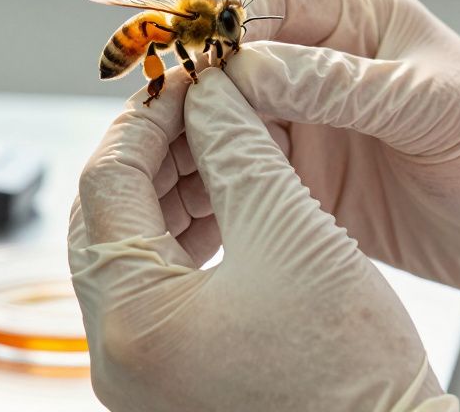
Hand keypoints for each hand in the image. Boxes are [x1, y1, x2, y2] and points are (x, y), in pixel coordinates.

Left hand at [69, 69, 458, 410]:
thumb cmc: (353, 373)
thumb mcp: (292, 231)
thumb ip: (237, 147)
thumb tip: (208, 93)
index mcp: (132, 318)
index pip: (106, 183)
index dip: (147, 118)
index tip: (185, 80)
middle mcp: (116, 354)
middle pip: (107, 219)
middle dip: (152, 152)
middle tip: (197, 107)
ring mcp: (139, 373)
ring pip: (130, 252)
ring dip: (167, 191)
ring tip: (218, 146)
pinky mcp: (169, 379)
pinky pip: (155, 288)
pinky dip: (183, 237)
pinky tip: (224, 203)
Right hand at [155, 0, 459, 346]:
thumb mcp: (433, 109)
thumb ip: (341, 84)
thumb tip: (247, 67)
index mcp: (359, 22)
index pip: (266, 4)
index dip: (224, 32)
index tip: (198, 74)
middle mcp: (323, 67)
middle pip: (230, 65)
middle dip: (194, 95)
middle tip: (162, 135)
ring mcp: (308, 125)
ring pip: (223, 122)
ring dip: (192, 146)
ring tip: (165, 181)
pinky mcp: (301, 181)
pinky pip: (239, 173)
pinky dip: (211, 189)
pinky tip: (192, 213)